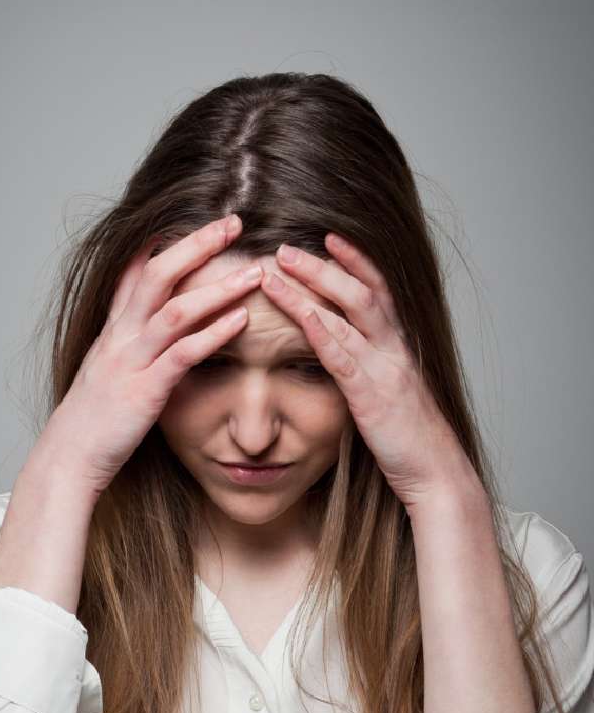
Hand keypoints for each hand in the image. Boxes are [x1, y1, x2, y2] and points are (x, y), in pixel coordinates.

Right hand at [35, 215, 263, 498]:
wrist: (68, 460)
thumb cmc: (93, 424)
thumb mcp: (107, 375)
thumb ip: (131, 351)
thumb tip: (155, 340)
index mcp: (113, 331)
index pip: (133, 271)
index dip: (160, 241)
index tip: (189, 215)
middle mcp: (120, 337)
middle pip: (157, 274)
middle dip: (197, 244)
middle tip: (234, 222)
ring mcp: (131, 361)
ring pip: (174, 309)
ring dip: (217, 287)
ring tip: (254, 272)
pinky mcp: (144, 390)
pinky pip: (182, 354)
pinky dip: (213, 334)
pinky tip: (241, 320)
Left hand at [260, 234, 476, 511]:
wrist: (437, 474)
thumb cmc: (411, 442)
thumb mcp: (392, 398)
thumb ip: (373, 374)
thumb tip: (351, 363)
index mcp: (398, 349)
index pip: (379, 291)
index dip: (356, 262)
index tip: (330, 238)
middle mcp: (393, 350)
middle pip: (359, 292)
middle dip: (323, 266)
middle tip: (285, 248)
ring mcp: (384, 370)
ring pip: (347, 315)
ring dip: (309, 288)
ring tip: (275, 271)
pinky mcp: (371, 396)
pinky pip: (343, 356)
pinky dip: (320, 331)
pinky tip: (298, 314)